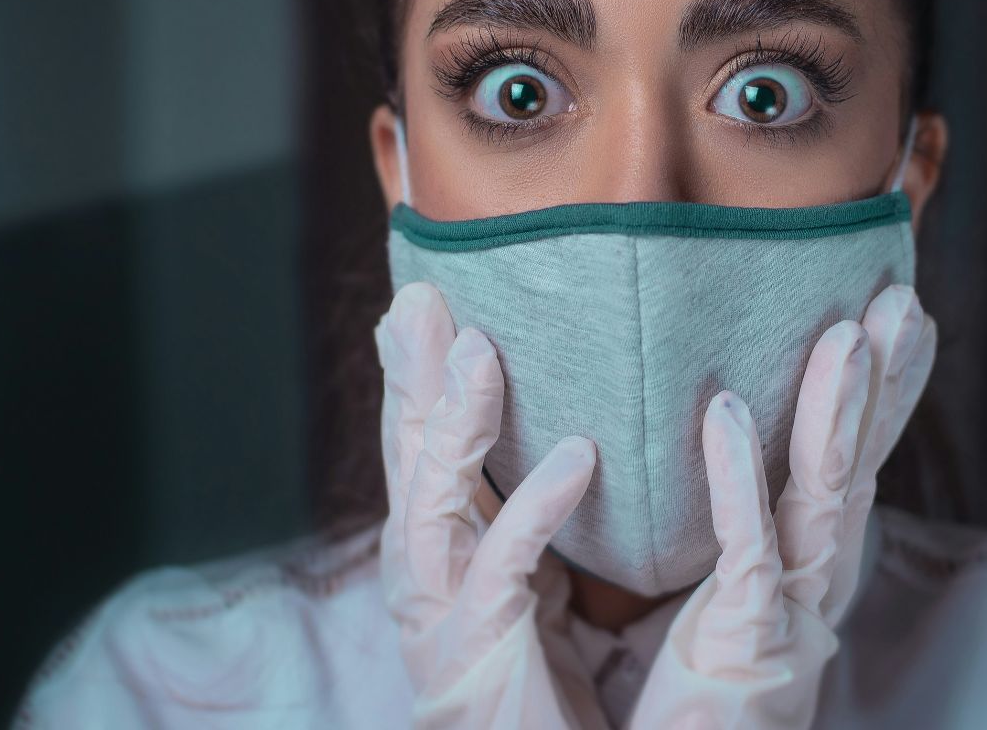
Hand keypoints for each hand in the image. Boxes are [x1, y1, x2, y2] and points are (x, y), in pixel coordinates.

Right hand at [375, 281, 611, 729]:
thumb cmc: (540, 689)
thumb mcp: (527, 586)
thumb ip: (523, 516)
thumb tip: (555, 433)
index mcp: (437, 553)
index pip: (420, 447)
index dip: (416, 376)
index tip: (422, 299)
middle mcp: (425, 574)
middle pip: (410, 455)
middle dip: (413, 374)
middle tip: (422, 295)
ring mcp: (441, 612)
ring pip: (432, 498)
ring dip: (457, 421)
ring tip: (482, 351)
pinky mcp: (478, 648)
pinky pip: (503, 565)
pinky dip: (535, 505)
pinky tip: (576, 456)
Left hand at [628, 285, 935, 728]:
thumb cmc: (675, 701)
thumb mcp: (694, 595)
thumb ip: (707, 527)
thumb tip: (703, 436)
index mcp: (802, 568)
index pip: (849, 464)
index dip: (881, 393)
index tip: (898, 315)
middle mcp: (810, 585)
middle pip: (856, 467)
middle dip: (885, 383)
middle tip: (900, 300)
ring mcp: (787, 613)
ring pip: (826, 497)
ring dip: (838, 412)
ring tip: (850, 333)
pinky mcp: (746, 643)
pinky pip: (747, 550)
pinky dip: (736, 478)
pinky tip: (723, 413)